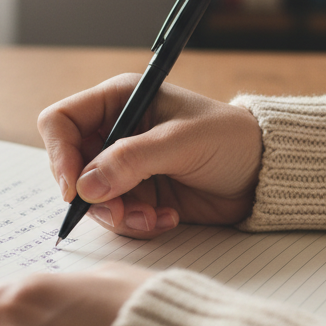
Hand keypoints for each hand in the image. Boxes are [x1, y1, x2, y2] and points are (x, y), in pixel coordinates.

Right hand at [38, 76, 262, 238]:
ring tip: (154, 218)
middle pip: (72, 168)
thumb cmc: (231, 140)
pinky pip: (118, 217)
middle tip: (122, 212)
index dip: (60, 155)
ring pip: (93, 199)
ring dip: (120, 216)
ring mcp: (126, 167)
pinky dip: (138, 225)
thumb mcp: (182, 143)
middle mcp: (115, 132)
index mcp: (119, 100)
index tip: (75, 189)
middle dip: (94, 196)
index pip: (61, 122)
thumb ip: (132, 160)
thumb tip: (85, 187)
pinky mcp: (140, 196)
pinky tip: (168, 218)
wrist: (265, 175)